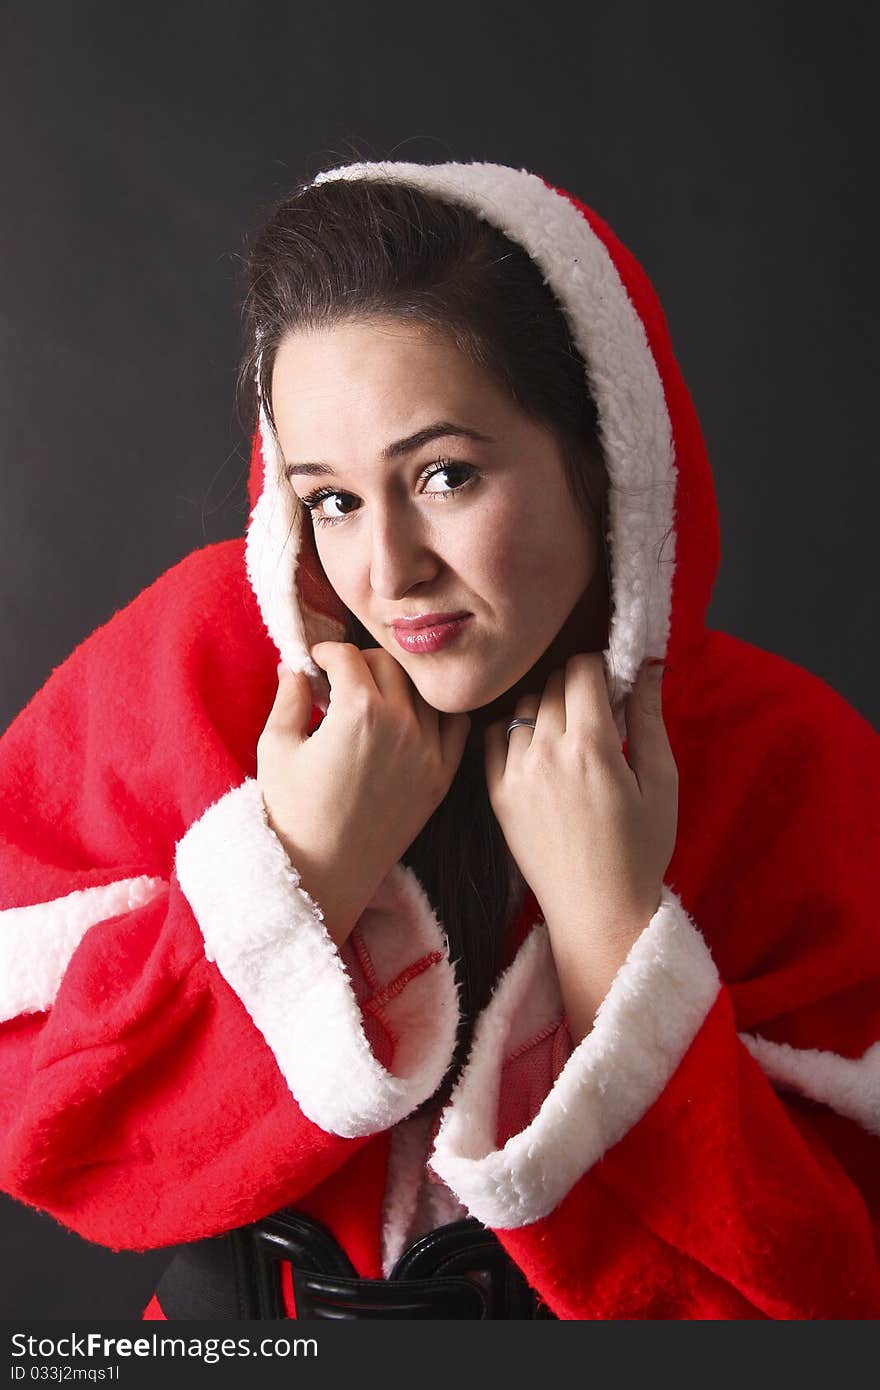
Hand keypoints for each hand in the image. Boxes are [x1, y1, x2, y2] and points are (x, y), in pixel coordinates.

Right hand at [257, 642, 470, 946]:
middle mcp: (401, 724)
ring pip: (423, 690)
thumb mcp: (276, 748)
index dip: (325, 653)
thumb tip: (294, 666)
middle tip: (340, 679)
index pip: (348, 655)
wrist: (322, 875)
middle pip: (389, 664)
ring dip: (397, 684)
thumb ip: (288, 697)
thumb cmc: (291, 813)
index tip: (315, 663)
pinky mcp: (441, 777)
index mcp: (358, 710)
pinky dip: (436, 714)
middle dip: (361, 662)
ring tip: (373, 698)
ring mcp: (428, 751)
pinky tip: (410, 721)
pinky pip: (455, 726)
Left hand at [484, 653, 677, 1038]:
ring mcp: (516, 772)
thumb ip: (650, 718)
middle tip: (596, 715)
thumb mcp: (661, 782)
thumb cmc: (640, 850)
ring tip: (568, 738)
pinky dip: (512, 732)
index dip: (601, 668)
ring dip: (546, 709)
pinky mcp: (497, 794)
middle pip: (553, 684)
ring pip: (523, 707)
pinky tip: (535, 749)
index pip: (582, 669)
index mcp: (593, 744)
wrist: (598, 911)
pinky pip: (493, 738)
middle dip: (577, 688)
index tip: (612, 686)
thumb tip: (649, 666)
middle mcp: (547, 751)